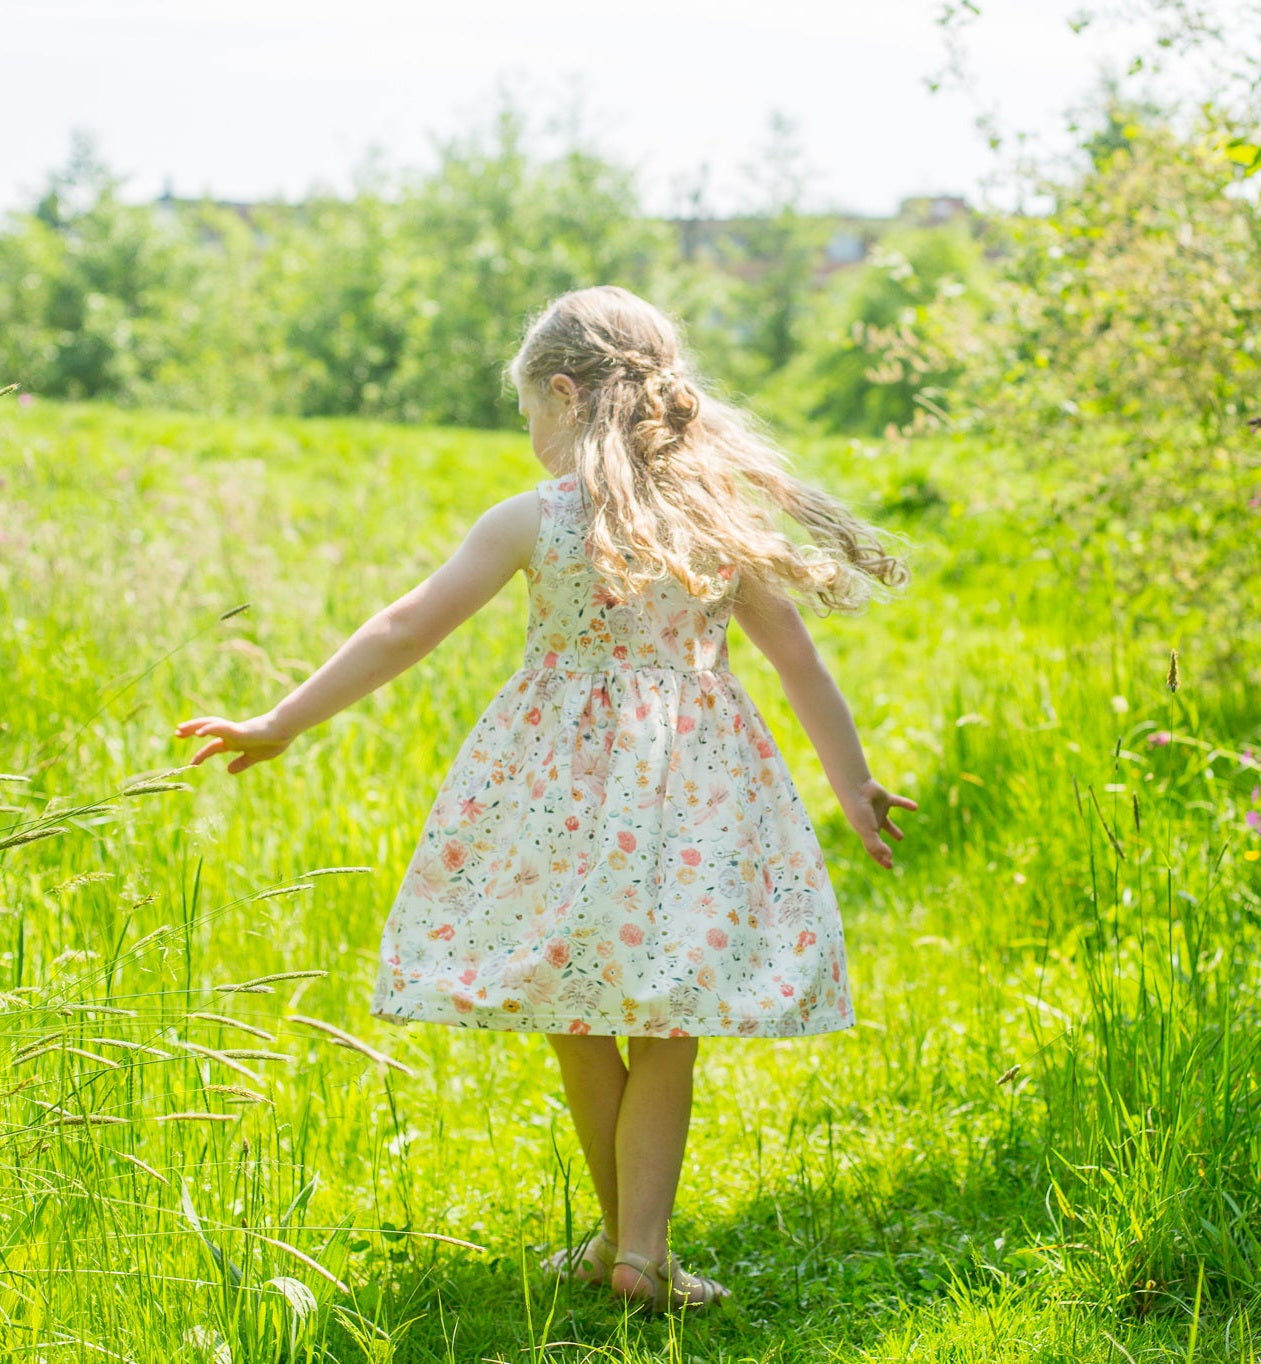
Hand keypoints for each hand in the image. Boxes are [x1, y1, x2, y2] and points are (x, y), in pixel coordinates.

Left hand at [173, 711, 295, 774]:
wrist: (285, 732)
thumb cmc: (273, 742)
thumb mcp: (254, 757)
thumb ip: (241, 763)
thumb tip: (228, 770)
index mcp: (235, 741)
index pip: (214, 747)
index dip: (202, 754)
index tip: (193, 763)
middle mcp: (231, 734)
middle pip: (207, 730)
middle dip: (191, 730)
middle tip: (177, 733)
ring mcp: (234, 730)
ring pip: (209, 725)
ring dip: (194, 726)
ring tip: (180, 729)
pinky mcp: (238, 730)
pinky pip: (220, 728)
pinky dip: (208, 729)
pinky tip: (198, 733)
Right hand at [841, 777, 917, 869]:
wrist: (857, 789)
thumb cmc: (860, 812)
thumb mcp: (867, 831)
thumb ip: (876, 845)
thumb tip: (888, 856)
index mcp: (866, 832)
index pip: (873, 849)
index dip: (880, 858)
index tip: (890, 866)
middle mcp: (872, 823)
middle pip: (878, 839)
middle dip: (883, 849)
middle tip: (890, 856)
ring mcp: (878, 811)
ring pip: (887, 823)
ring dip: (893, 830)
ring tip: (901, 838)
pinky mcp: (885, 799)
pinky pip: (897, 802)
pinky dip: (906, 804)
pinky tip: (915, 807)